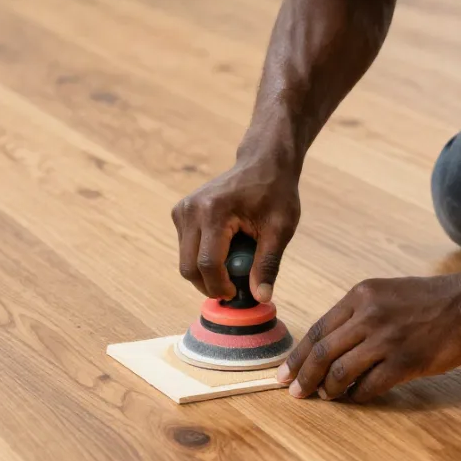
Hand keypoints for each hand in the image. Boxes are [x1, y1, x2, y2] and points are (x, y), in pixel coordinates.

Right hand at [172, 158, 299, 301]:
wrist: (262, 163)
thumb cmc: (275, 192)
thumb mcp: (280, 229)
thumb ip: (268, 264)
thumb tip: (260, 297)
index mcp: (214, 212)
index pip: (208, 264)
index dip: (221, 286)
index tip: (237, 293)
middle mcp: (191, 210)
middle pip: (189, 267)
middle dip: (210, 285)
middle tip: (234, 287)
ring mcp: (182, 210)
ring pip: (185, 261)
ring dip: (207, 272)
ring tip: (235, 262)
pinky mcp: (180, 212)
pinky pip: (186, 249)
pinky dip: (202, 258)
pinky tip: (226, 248)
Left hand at [276, 273, 460, 401]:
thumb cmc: (428, 300)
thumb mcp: (385, 292)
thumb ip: (357, 314)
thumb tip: (329, 345)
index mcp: (360, 296)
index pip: (317, 330)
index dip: (298, 356)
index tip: (285, 372)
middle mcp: (368, 315)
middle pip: (322, 353)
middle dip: (303, 377)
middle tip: (295, 392)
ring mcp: (386, 339)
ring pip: (340, 372)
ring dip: (328, 390)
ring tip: (326, 397)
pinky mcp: (405, 362)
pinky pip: (369, 386)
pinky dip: (357, 396)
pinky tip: (355, 399)